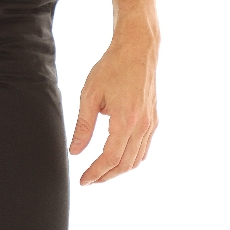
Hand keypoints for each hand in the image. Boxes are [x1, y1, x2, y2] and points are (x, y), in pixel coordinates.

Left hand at [69, 20, 158, 183]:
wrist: (137, 49)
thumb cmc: (111, 67)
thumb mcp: (90, 94)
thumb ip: (83, 126)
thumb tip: (75, 152)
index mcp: (125, 120)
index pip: (110, 158)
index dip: (96, 173)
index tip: (83, 180)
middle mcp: (142, 126)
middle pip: (125, 164)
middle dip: (106, 176)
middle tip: (90, 179)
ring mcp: (151, 124)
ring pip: (137, 160)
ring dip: (119, 170)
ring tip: (101, 171)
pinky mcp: (154, 120)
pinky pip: (144, 149)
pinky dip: (131, 159)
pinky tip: (118, 157)